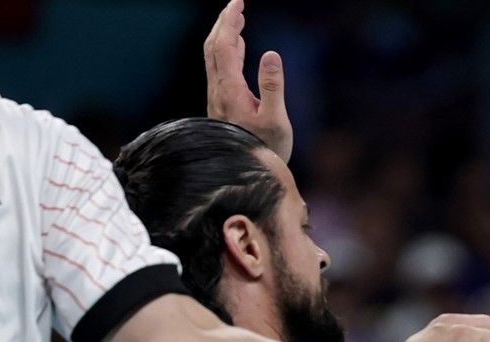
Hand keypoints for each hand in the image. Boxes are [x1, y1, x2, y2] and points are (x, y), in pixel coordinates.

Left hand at [203, 0, 291, 160]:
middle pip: (214, 48)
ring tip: (238, 19)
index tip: (238, 3)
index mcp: (230, 91)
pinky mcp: (222, 106)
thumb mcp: (276, 121)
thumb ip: (272, 86)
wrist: (246, 176)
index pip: (224, 46)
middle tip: (237, 4)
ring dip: (224, 36)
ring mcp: (218, 99)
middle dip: (223, 23)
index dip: (229, 22)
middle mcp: (218, 92)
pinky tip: (240, 48)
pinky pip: (221, 70)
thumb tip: (270, 54)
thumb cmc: (266, 151)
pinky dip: (228, 51)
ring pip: (214, 58)